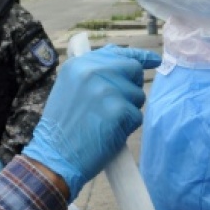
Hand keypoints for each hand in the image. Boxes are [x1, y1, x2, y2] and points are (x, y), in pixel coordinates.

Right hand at [21, 45, 161, 197]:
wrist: (54, 157)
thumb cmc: (62, 128)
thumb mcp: (69, 89)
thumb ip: (93, 74)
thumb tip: (125, 65)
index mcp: (79, 65)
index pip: (117, 52)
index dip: (139, 56)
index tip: (155, 60)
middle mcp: (93, 71)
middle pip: (133, 70)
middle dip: (132, 88)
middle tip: (119, 106)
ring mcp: (106, 90)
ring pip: (137, 95)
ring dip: (128, 111)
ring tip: (105, 123)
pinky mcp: (118, 110)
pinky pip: (137, 116)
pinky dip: (127, 127)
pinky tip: (108, 133)